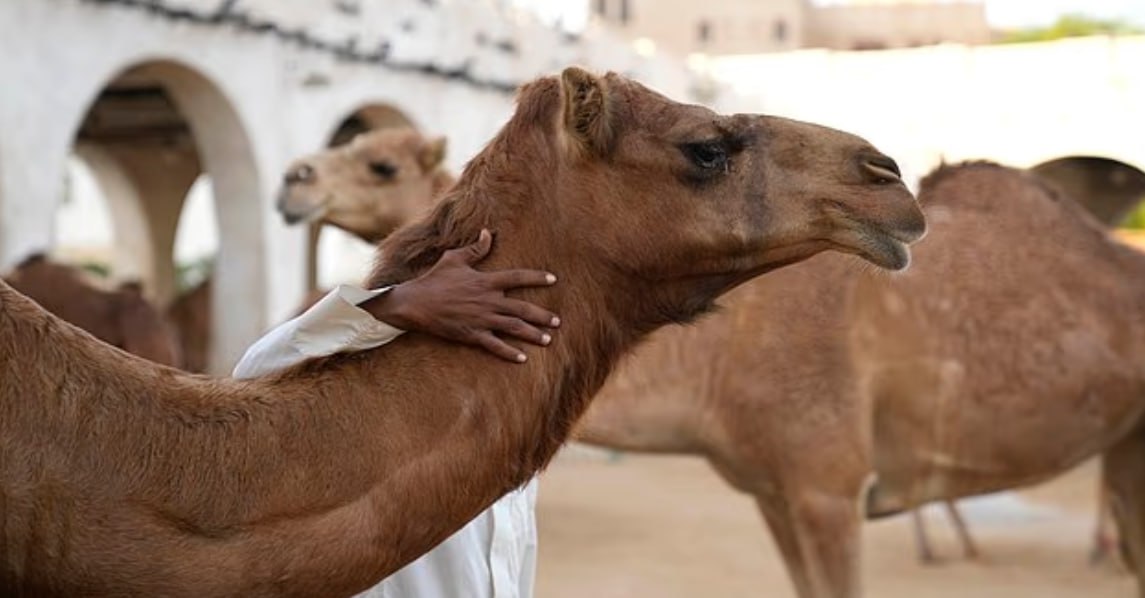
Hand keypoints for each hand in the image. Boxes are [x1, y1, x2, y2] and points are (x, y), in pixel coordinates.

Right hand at [362, 229, 560, 362]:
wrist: (415, 303)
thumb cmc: (434, 279)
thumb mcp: (454, 259)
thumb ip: (475, 248)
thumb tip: (488, 233)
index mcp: (486, 281)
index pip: (518, 277)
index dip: (537, 278)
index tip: (553, 280)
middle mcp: (488, 301)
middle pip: (522, 308)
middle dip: (542, 315)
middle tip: (557, 321)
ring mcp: (481, 319)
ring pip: (514, 327)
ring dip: (532, 334)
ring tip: (548, 340)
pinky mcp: (472, 334)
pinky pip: (495, 345)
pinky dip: (509, 352)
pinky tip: (523, 358)